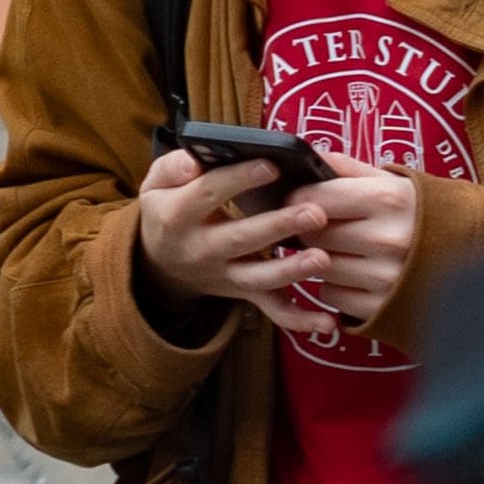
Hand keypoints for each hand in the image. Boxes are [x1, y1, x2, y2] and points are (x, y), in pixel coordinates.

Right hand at [128, 149, 410, 332]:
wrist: (158, 263)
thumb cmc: (167, 210)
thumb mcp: (156, 185)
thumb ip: (171, 168)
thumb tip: (194, 161)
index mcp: (177, 215)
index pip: (208, 193)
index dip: (239, 179)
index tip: (272, 165)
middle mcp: (201, 248)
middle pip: (240, 238)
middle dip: (278, 226)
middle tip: (315, 213)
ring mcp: (224, 274)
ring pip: (259, 277)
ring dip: (291, 270)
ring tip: (323, 259)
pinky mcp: (243, 292)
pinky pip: (271, 309)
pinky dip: (299, 319)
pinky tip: (327, 322)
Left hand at [270, 161, 418, 337]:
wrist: (473, 255)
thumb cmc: (424, 213)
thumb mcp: (395, 182)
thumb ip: (348, 168)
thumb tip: (307, 156)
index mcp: (388, 199)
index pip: (315, 198)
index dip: (299, 198)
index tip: (297, 199)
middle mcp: (387, 239)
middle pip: (313, 234)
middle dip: (310, 229)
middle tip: (321, 226)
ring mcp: (386, 277)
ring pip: (319, 266)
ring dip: (322, 258)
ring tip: (343, 250)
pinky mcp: (383, 307)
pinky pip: (331, 295)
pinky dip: (334, 285)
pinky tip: (354, 274)